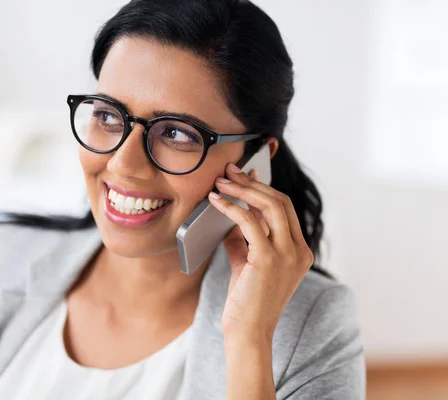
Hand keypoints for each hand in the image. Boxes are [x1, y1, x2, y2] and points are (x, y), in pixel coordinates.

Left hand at [209, 163, 314, 344]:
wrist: (247, 332)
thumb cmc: (246, 300)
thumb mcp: (247, 263)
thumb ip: (243, 239)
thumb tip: (229, 215)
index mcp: (300, 251)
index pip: (285, 209)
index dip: (264, 187)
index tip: (244, 175)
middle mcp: (300, 251)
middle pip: (280, 202)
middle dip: (253, 182)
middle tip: (229, 171)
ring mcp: (288, 254)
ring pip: (270, 206)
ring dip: (243, 189)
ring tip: (221, 181)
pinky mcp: (269, 259)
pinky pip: (249, 222)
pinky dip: (231, 207)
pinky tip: (216, 201)